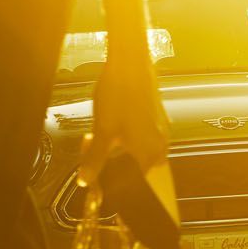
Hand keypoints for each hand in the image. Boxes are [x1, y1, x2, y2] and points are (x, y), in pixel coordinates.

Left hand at [82, 52, 168, 183]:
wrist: (130, 64)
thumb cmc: (120, 96)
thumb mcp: (103, 132)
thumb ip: (95, 160)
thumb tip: (85, 180)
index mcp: (151, 153)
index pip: (139, 183)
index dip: (120, 184)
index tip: (104, 184)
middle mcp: (161, 145)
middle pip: (138, 169)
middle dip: (118, 168)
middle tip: (97, 158)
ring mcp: (161, 131)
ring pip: (140, 153)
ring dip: (122, 153)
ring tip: (102, 140)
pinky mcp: (158, 119)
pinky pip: (143, 138)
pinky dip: (129, 140)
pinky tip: (114, 128)